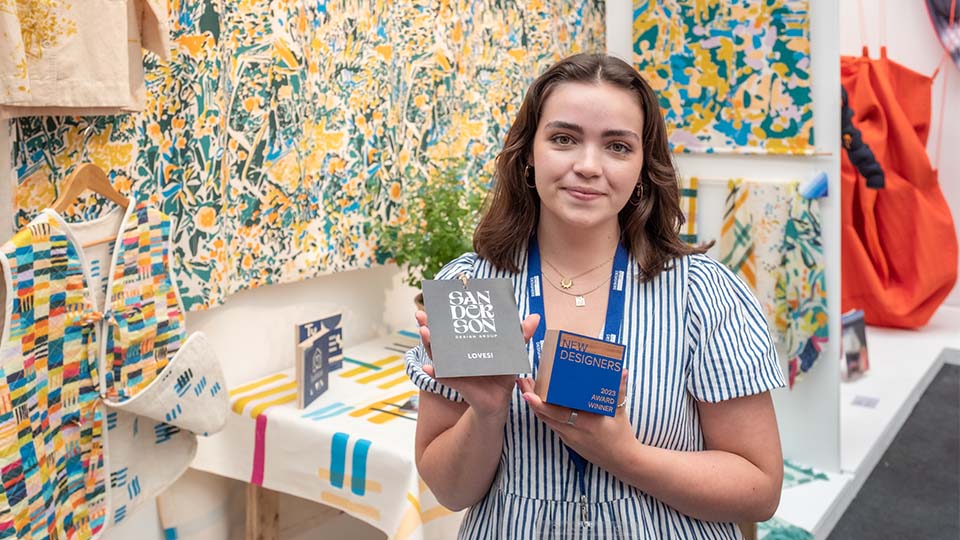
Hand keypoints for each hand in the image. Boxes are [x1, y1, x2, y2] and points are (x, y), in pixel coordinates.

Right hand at [416, 310, 540, 418]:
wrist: (501, 400)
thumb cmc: (502, 373)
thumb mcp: (512, 352)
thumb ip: (521, 335)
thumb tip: (536, 317)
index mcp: (467, 344)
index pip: (451, 326)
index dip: (440, 315)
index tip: (432, 303)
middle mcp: (457, 354)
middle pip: (439, 338)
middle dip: (428, 325)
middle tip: (421, 315)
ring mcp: (455, 369)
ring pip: (439, 355)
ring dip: (430, 344)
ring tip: (425, 333)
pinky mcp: (458, 384)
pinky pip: (444, 378)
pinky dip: (436, 373)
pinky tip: (428, 368)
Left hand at [517, 368, 636, 469]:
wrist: (622, 461)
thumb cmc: (621, 435)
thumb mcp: (620, 412)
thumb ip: (619, 390)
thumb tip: (622, 371)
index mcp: (584, 423)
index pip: (556, 413)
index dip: (539, 404)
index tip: (527, 393)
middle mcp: (572, 432)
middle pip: (544, 415)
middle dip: (531, 398)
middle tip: (522, 380)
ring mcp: (568, 438)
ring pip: (546, 420)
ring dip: (535, 405)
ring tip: (527, 387)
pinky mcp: (567, 441)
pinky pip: (552, 425)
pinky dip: (544, 413)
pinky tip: (540, 402)